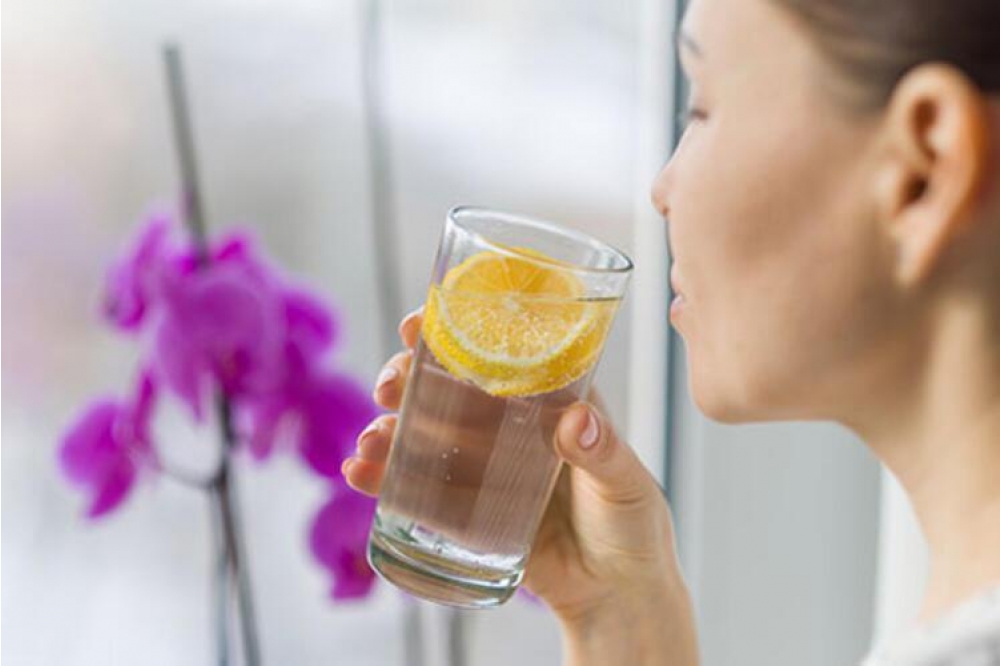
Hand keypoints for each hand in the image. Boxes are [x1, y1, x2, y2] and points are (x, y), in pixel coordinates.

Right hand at [344, 307, 696, 663]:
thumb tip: (576, 421)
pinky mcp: (465, 513)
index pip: (498, 355)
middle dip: (410, 380)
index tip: (419, 326)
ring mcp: (483, 469)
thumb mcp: (625, 486)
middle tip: (389, 387)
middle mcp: (509, 427)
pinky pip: (419, 490)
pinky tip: (360, 473)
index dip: (456, 334)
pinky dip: (385, 479)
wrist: (617, 597)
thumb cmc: (634, 528)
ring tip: (370, 442)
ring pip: (425, 436)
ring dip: (389, 430)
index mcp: (550, 401)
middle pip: (449, 389)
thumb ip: (605, 454)